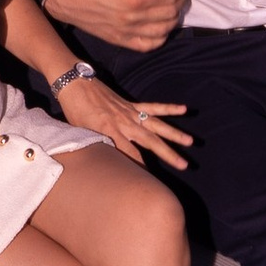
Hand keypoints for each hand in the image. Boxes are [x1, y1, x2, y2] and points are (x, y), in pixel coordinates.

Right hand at [44, 0, 188, 49]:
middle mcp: (133, 19)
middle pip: (169, 14)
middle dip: (179, 3)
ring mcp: (126, 33)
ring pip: (162, 32)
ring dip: (173, 20)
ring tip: (173, 8)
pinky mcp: (119, 41)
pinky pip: (147, 46)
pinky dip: (159, 38)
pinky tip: (161, 27)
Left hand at [60, 76, 192, 170]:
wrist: (75, 84)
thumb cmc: (75, 111)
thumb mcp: (81, 134)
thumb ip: (95, 147)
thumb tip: (104, 163)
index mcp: (110, 132)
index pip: (130, 154)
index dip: (141, 168)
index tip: (152, 180)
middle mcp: (124, 123)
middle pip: (150, 141)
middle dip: (168, 154)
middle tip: (184, 165)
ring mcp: (130, 113)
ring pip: (156, 125)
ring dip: (174, 134)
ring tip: (190, 141)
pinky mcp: (131, 105)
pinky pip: (153, 107)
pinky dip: (168, 108)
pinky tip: (184, 109)